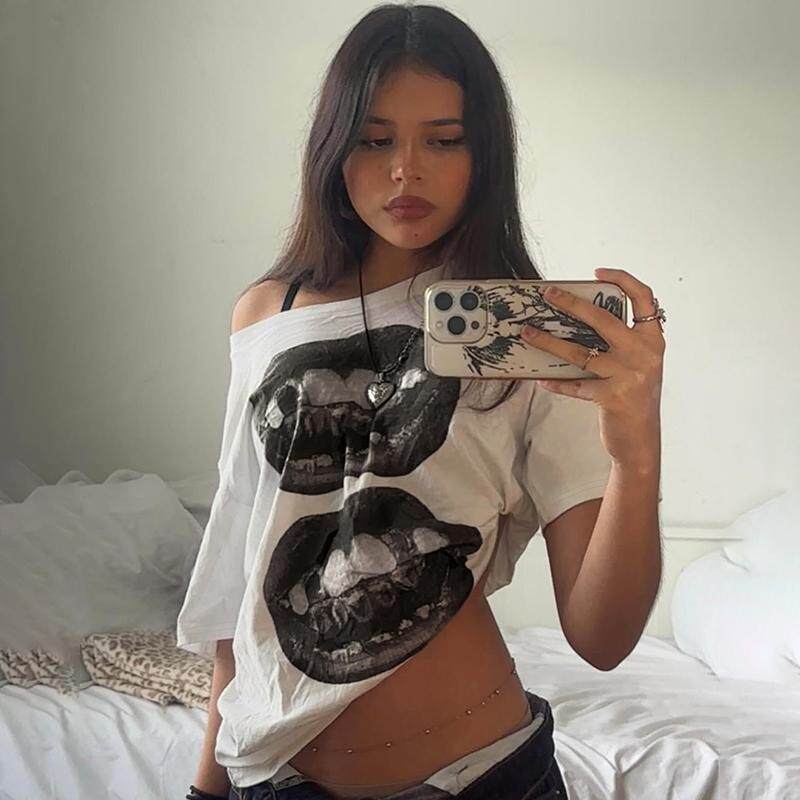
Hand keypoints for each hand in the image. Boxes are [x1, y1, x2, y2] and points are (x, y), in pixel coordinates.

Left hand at [520, 267, 664, 469]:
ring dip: (549, 342)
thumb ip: (621, 342)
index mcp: (652, 340)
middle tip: (548, 295)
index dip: (622, 279)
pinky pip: (575, 385)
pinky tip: (542, 378)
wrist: (641, 440)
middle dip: (571, 304)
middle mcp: (644, 354)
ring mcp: (628, 376)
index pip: (644, 298)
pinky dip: (557, 382)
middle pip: (603, 319)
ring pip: (580, 352)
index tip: (597, 272)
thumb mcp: (637, 364)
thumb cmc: (635, 397)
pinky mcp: (611, 397)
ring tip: (528, 333)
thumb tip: (578, 321)